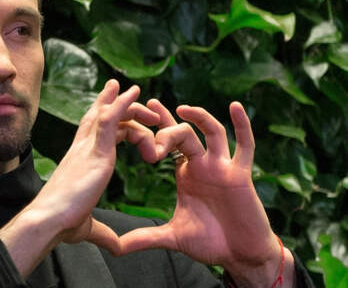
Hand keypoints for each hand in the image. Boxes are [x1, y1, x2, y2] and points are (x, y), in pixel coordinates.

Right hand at [36, 79, 158, 249]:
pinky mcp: (95, 150)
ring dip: (129, 106)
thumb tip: (117, 248)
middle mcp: (81, 147)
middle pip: (100, 114)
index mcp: (79, 159)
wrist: (50, 220)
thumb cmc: (62, 222)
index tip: (117, 103)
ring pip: (108, 113)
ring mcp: (87, 146)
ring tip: (147, 104)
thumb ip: (105, 233)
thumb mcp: (88, 225)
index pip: (93, 129)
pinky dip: (122, 103)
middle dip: (120, 105)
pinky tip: (135, 93)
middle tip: (143, 106)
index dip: (106, 114)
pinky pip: (110, 118)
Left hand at [119, 100, 293, 286]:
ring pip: (212, 132)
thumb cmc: (210, 243)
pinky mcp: (241, 175)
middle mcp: (203, 165)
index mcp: (185, 173)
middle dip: (168, 130)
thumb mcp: (173, 237)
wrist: (241, 257)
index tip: (136, 119)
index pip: (168, 143)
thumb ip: (146, 237)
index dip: (154, 129)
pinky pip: (245, 146)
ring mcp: (223, 167)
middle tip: (151, 131)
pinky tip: (234, 106)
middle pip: (184, 134)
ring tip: (182, 108)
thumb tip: (118, 248)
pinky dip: (242, 125)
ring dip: (199, 118)